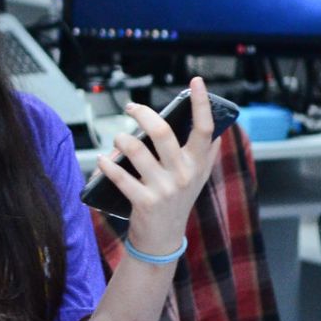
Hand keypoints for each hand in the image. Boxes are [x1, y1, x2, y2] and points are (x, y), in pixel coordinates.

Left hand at [95, 76, 216, 256]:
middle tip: (131, 107)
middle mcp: (184, 174)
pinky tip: (102, 159)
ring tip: (118, 139)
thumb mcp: (197, 178)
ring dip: (121, 139)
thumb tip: (217, 130)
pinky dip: (106, 164)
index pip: (204, 128)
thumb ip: (205, 154)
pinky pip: (119, 175)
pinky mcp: (145, 201)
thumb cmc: (177, 200)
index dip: (201, 104)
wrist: (164, 238)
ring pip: (135, 149)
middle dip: (142, 113)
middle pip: (162, 132)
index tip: (196, 82)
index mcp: (198, 164)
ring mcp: (165, 188)